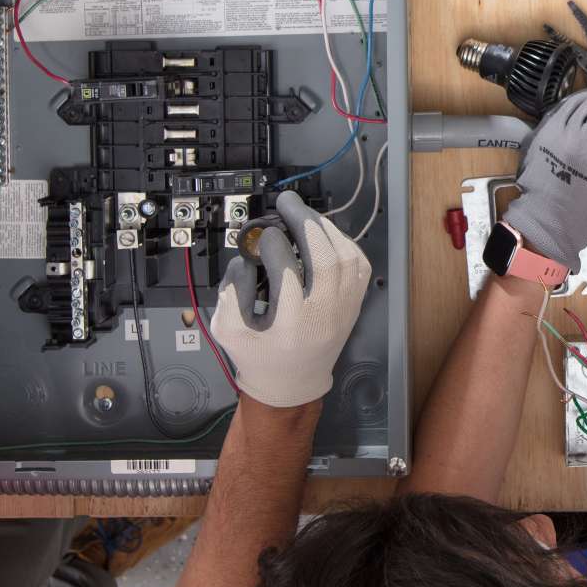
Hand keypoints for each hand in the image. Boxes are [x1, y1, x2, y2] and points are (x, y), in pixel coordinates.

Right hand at [210, 192, 373, 407]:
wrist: (292, 384)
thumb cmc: (259, 357)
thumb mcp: (227, 331)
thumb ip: (229, 292)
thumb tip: (245, 257)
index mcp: (290, 326)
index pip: (287, 274)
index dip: (272, 246)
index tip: (261, 235)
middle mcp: (324, 317)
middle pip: (324, 260)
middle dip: (305, 224)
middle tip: (287, 202)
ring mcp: (344, 311)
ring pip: (347, 260)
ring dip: (327, 230)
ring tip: (305, 214)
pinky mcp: (354, 306)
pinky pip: (359, 266)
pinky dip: (346, 244)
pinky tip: (327, 233)